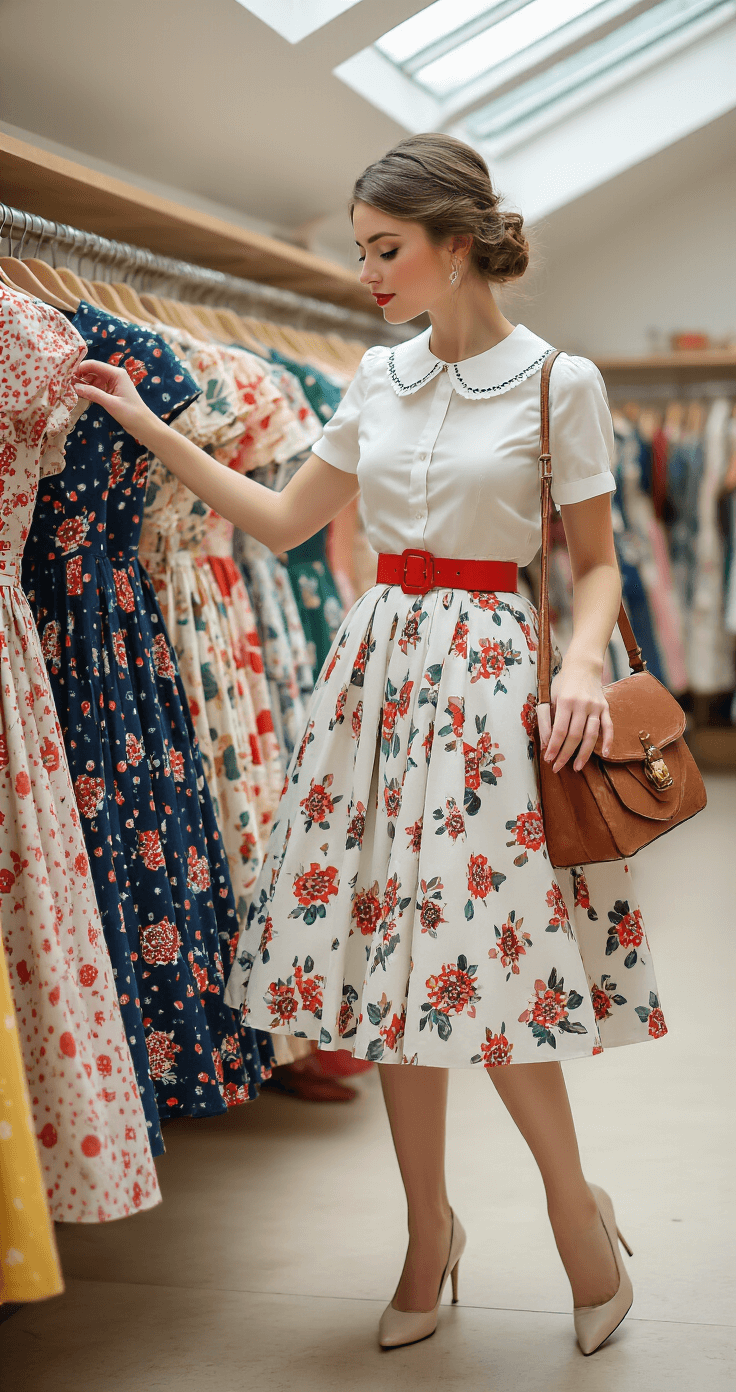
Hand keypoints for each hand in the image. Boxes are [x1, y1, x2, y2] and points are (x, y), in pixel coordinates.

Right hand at [73, 359, 155, 436]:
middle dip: (80, 376)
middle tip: (65, 384)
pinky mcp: (111, 393)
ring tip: (70, 390)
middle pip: (92, 371)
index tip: (66, 374)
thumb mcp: (111, 403)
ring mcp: (112, 384)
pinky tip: (79, 395)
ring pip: (93, 380)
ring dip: (83, 384)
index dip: (80, 368)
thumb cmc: (131, 413)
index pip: (94, 365)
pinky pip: (96, 388)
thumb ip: (93, 394)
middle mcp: (114, 375)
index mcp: (116, 373)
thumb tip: (75, 387)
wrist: (144, 425)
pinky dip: (88, 391)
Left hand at [536, 657, 612, 772]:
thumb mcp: (550, 696)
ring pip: (591, 735)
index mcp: (565, 701)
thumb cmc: (563, 682)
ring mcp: (596, 706)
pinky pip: (608, 726)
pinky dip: (608, 740)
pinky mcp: (605, 707)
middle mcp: (582, 704)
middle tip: (558, 767)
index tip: (548, 759)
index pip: (560, 730)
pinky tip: (604, 754)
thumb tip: (546, 743)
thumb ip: (546, 719)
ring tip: (577, 767)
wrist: (583, 665)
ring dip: (584, 753)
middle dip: (565, 754)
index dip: (554, 747)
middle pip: (574, 736)